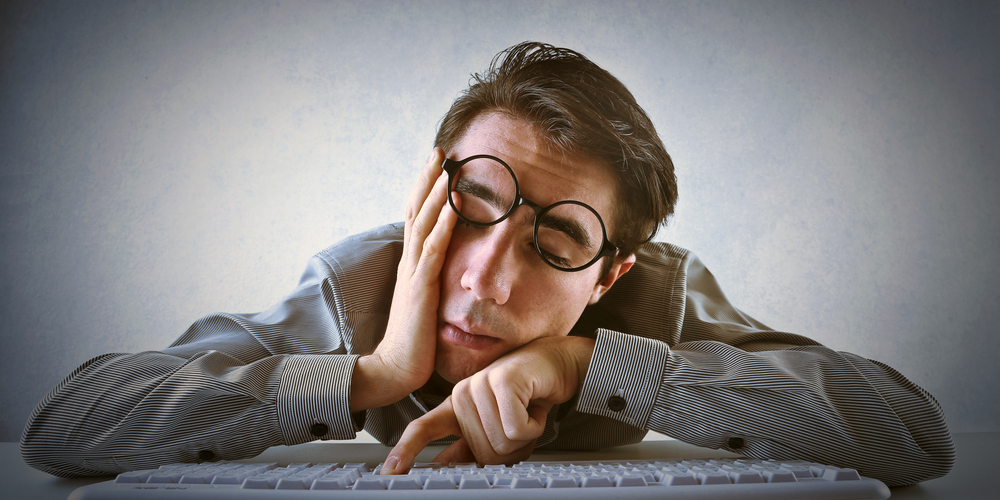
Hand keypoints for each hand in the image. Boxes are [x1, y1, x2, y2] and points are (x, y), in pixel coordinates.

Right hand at [350, 149, 457, 411]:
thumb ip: (431, 278)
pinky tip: (455, 206)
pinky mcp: (421, 288)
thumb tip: (444, 264)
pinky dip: (445, 225)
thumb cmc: (415, 337)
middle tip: (438, 150)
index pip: (417, 217)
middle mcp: (409, 261)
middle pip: (416, 210)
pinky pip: (433, 250)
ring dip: (436, 194)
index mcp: (411, 263)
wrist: (397, 367)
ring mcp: (413, 272)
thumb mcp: (425, 299)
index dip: (425, 189)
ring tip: (446, 168)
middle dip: (427, 179)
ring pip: (424, 223)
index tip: (437, 164)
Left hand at [381, 336, 595, 472]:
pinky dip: (534, 426)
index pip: (423, 429)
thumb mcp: (497, 425)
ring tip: (528, 413)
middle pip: (481, 453)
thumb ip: (470, 446)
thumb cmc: (529, 394)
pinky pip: (515, 429)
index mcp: (456, 406)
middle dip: (511, 449)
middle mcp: (462, 393)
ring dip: (525, 437)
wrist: (558, 363)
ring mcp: (480, 384)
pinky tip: (535, 407)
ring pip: (500, 443)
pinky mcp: (502, 381)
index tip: (390, 472)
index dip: (406, 451)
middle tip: (522, 426)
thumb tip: (445, 465)